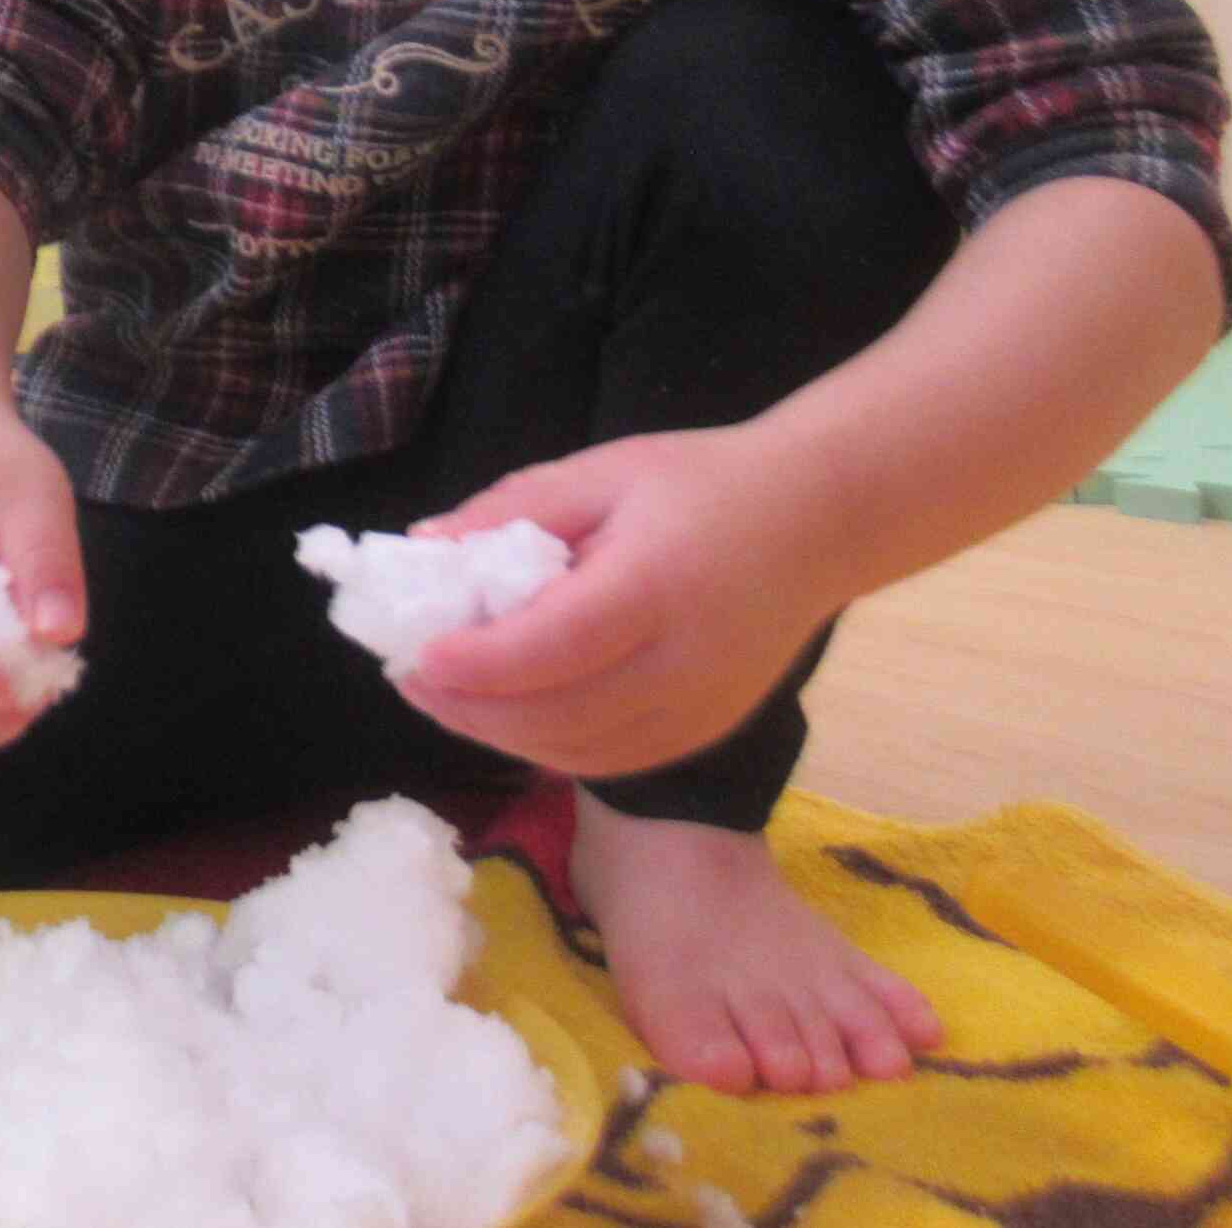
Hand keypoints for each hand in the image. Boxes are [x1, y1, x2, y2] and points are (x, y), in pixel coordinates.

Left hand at [399, 423, 850, 780]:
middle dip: (470, 708)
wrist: (821, 520)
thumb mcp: (604, 470)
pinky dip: (548, 747)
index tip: (415, 653)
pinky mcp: (705, 733)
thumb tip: (423, 546)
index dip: (476, 663)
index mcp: (656, 586)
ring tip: (445, 698)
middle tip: (410, 678)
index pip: (552, 647)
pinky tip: (509, 716)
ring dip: (500, 734)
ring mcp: (700, 710)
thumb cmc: (705, 483)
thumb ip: (513, 509)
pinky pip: (611, 761)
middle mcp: (682, 663)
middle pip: (557, 716)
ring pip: (579, 752)